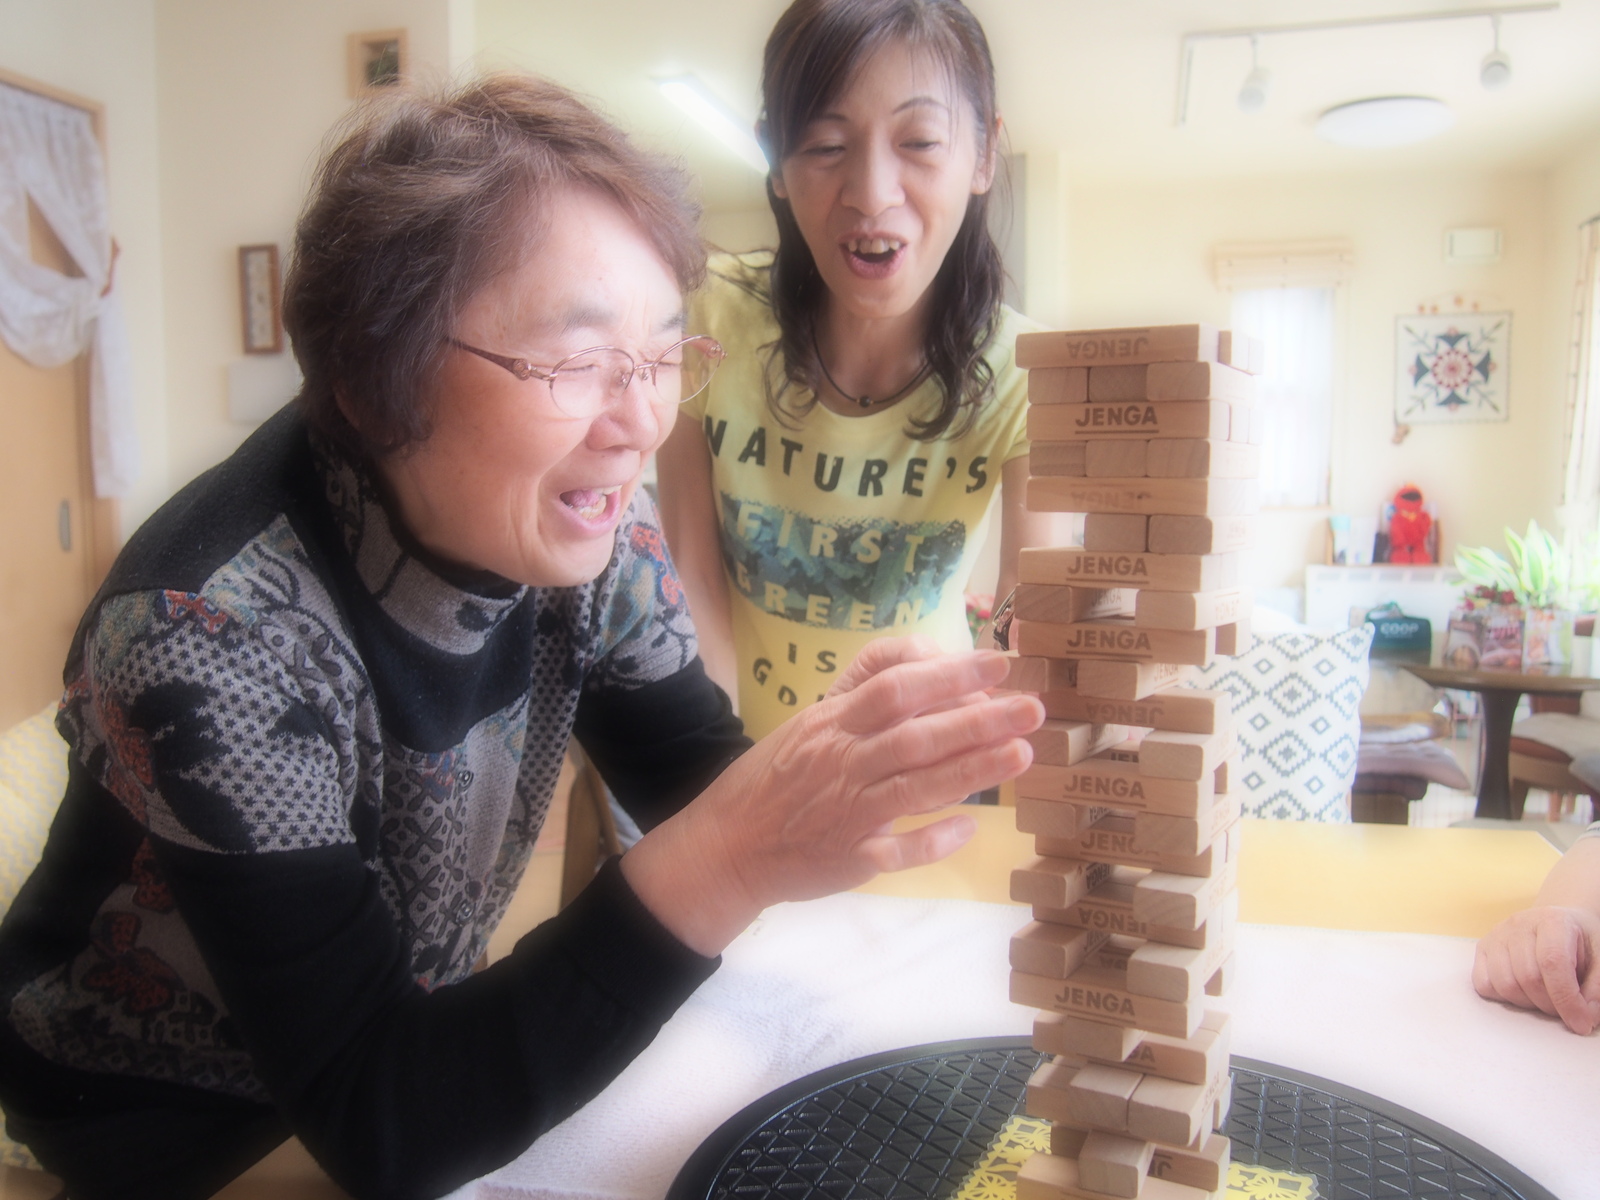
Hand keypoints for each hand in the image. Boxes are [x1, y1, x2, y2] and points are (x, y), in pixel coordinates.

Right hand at [621, 637, 1043, 953]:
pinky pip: (900, 852)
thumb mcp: (808, 720)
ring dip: (972, 770)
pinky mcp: (850, 859)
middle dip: (978, 719)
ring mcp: (847, 813)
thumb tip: (923, 654)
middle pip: (917, 734)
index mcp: (830, 723)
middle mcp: (841, 763)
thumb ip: (861, 689)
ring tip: (1022, 753)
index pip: (895, 687)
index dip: (948, 675)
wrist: (724, 848)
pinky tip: (970, 829)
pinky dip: (935, 839)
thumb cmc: (772, 778)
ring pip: (917, 787)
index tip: (998, 665)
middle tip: (1032, 707)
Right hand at [1472, 905, 1599, 1033]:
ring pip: (1505, 985)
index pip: (1553, 962)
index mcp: (1553, 920)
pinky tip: (1524, 993)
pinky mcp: (1482, 948)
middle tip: (1567, 1011)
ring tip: (1546, 1000)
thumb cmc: (1580, 941)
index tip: (1582, 1024)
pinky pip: (1484, 984)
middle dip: (1551, 1006)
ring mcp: (1496, 935)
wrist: (1558, 923)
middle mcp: (1519, 924)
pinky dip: (1505, 998)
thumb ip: (1596, 987)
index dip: (1567, 999)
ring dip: (1529, 1004)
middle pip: (1529, 978)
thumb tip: (1586, 1017)